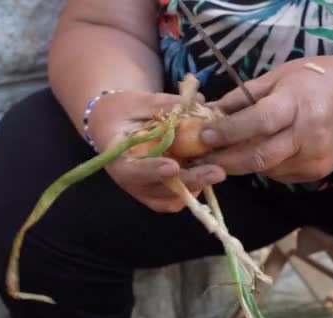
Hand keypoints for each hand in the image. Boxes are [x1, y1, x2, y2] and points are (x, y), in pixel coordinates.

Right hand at [89, 90, 225, 212]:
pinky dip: (191, 190)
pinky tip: (206, 174)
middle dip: (189, 181)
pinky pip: (174, 201)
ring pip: (169, 199)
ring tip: (216, 171)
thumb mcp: (140, 102)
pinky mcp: (155, 193)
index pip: (131, 170)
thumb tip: (198, 102)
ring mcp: (142, 189)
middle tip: (217, 172)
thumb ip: (165, 106)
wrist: (115, 124)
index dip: (152, 170)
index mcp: (116, 156)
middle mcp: (128, 179)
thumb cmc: (124, 111)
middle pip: (158, 189)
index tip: (173, 166)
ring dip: (194, 186)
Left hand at [200, 56, 332, 182]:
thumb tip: (210, 112)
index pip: (259, 122)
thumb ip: (244, 97)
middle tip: (199, 160)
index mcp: (298, 103)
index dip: (229, 132)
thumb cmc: (316, 80)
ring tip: (220, 156)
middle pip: (260, 156)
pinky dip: (262, 167)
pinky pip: (279, 174)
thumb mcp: (280, 76)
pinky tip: (254, 155)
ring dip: (240, 165)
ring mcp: (315, 158)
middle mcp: (308, 135)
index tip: (203, 136)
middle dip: (225, 160)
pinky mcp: (318, 172)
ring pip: (266, 169)